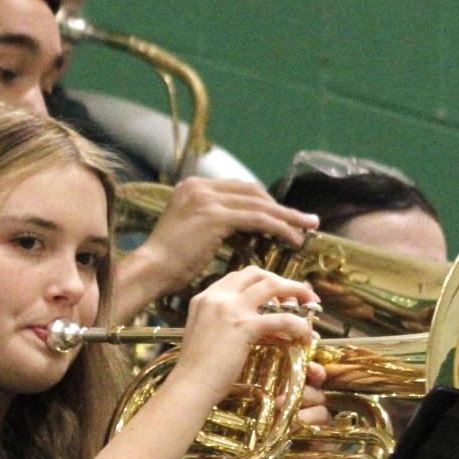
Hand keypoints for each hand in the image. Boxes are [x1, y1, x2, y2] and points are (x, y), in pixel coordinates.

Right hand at [137, 178, 318, 294]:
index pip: (238, 188)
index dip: (263, 201)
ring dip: (287, 217)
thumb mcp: (191, 235)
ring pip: (258, 204)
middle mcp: (199, 186)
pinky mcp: (215, 216)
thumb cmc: (168, 264)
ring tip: (307, 227)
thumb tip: (244, 229)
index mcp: (192, 187)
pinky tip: (293, 239)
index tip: (282, 214)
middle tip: (304, 219)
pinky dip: (279, 228)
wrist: (150, 271)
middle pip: (252, 191)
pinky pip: (257, 219)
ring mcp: (206, 199)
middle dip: (280, 206)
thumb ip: (214, 224)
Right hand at [163, 265, 319, 415]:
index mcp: (204, 298)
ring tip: (311, 302)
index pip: (238, 277)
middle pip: (256, 274)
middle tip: (299, 293)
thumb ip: (218, 324)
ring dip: (296, 291)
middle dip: (280, 280)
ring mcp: (230, 309)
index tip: (276, 291)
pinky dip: (298, 324)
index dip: (261, 280)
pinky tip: (305, 333)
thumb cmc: (195, 371)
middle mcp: (216, 297)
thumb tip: (238, 329)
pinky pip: (282, 319)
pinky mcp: (244, 327)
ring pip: (272, 286)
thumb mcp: (202, 336)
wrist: (189, 386)